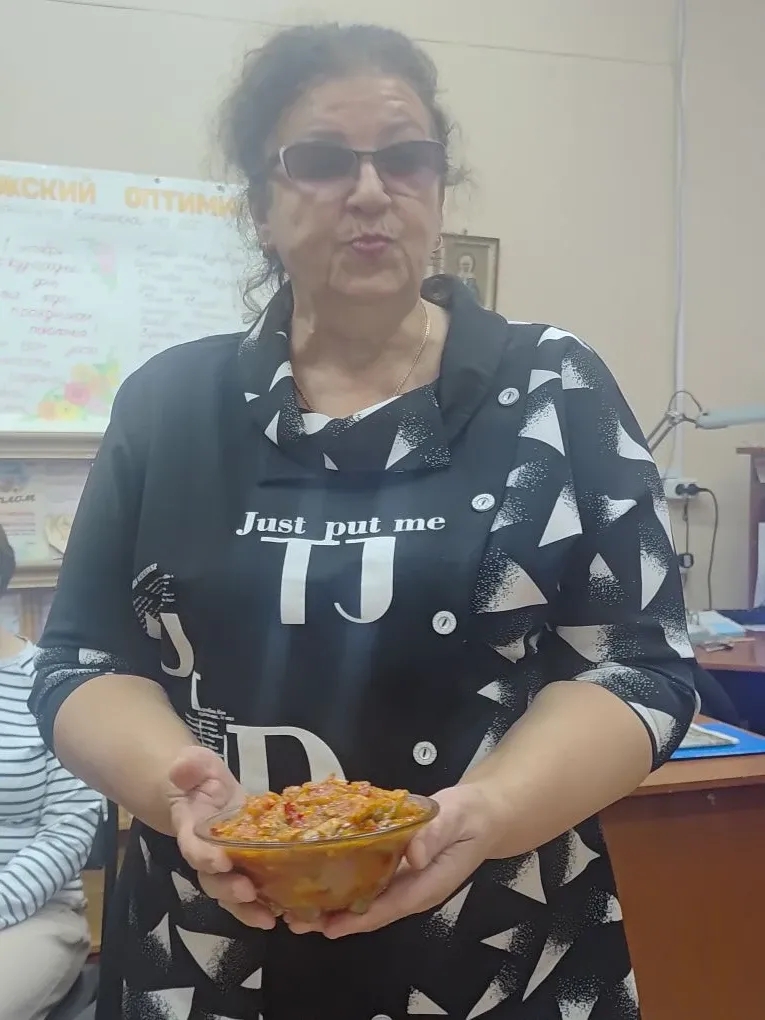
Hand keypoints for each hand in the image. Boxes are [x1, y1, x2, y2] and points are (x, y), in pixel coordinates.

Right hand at [168, 746, 275, 929]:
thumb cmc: (202, 779)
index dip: (204, 857)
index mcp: (193, 830)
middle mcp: (208, 856)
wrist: (208, 793)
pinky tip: (288, 913)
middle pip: (213, 882)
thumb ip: (190, 766)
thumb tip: (181, 769)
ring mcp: (228, 867)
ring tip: (270, 918)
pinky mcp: (249, 869)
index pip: (193, 848)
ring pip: (232, 896)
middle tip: (248, 892)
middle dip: (229, 890)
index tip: (220, 861)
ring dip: (249, 910)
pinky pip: (255, 893)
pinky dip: (269, 906)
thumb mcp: (196, 765)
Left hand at [287, 783, 499, 938]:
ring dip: (332, 906)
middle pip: (370, 912)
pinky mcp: (397, 868)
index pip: (389, 907)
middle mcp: (412, 890)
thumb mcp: (456, 819)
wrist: (484, 813)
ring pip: (365, 901)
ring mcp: (404, 882)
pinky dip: (343, 885)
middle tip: (294, 920)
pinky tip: (319, 880)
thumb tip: (412, 856)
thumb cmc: (471, 816)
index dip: (358, 919)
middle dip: (334, 919)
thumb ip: (435, 836)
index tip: (328, 927)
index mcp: (427, 885)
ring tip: (294, 908)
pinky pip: (368, 882)